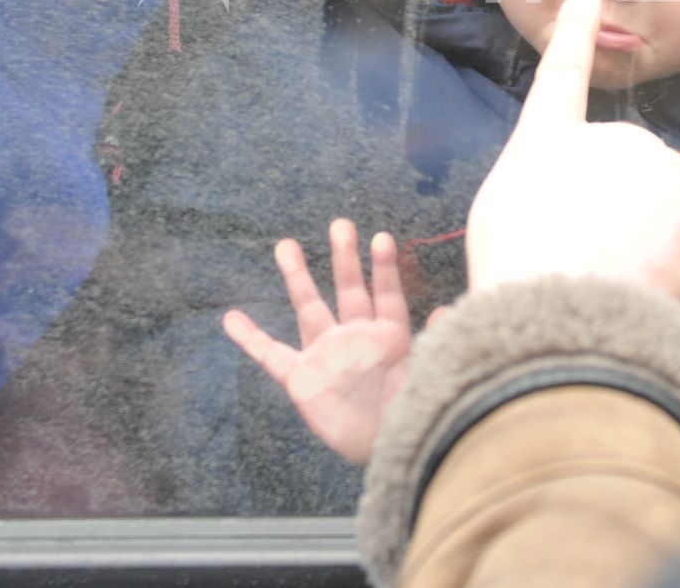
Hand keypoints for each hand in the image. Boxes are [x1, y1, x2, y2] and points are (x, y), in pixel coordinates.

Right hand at [222, 219, 414, 464]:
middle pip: (349, 290)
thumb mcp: (427, 377)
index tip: (382, 237)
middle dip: (345, 258)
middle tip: (341, 224)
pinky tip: (232, 318)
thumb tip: (447, 312)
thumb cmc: (412, 414)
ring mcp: (326, 356)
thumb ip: (435, 344)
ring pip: (309, 308)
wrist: (385, 455)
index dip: (384, 268)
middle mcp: (356, 339)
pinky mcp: (302, 380)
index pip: (387, 295)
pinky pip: (271, 355)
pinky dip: (251, 338)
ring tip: (286, 245)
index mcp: (390, 337)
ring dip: (298, 278)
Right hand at [465, 0, 679, 300]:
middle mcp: (605, 137)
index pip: (561, 77)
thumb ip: (541, 192)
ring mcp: (655, 160)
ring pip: (670, 196)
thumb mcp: (502, 221)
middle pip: (629, 168)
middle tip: (594, 257)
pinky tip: (671, 261)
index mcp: (545, 142)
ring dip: (658, 230)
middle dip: (623, 208)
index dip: (575, 35)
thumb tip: (570, 208)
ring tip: (622, 271)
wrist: (558, 311)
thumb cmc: (518, 275)